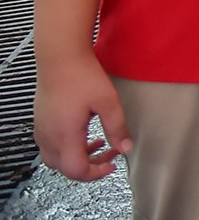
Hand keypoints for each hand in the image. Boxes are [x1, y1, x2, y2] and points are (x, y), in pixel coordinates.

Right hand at [34, 51, 129, 181]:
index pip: (76, 170)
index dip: (95, 173)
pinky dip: (68, 148)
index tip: (112, 164)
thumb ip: (117, 127)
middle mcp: (48, 137)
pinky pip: (50, 146)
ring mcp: (41, 130)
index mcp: (65, 135)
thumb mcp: (107, 102)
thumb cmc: (82, 76)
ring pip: (55, 159)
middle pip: (64, 168)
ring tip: (99, 144)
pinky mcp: (41, 122)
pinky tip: (83, 134)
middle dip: (89, 168)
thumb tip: (126, 148)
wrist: (60, 57)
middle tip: (109, 155)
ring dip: (77, 158)